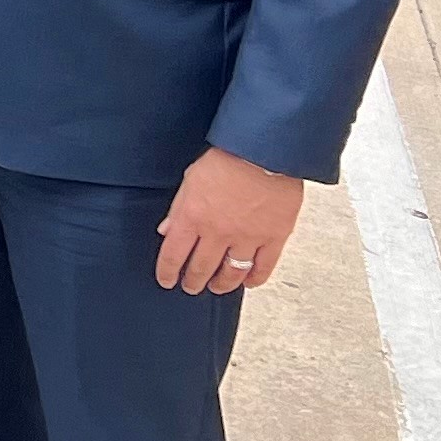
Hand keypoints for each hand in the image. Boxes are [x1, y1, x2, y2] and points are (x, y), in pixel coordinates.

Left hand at [155, 146, 306, 294]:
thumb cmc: (227, 159)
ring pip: (231, 273)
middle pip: (201, 268)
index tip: (166, 280)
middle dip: (192, 281)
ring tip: (216, 287)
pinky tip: (248, 283)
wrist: (264, 152)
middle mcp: (217, 233)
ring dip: (221, 284)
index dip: (167, 272)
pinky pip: (263, 267)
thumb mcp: (190, 179)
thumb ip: (178, 209)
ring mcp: (247, 238)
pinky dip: (254, 279)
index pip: (173, 255)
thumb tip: (167, 231)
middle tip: (190, 287)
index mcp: (192, 217)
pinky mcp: (274, 237)